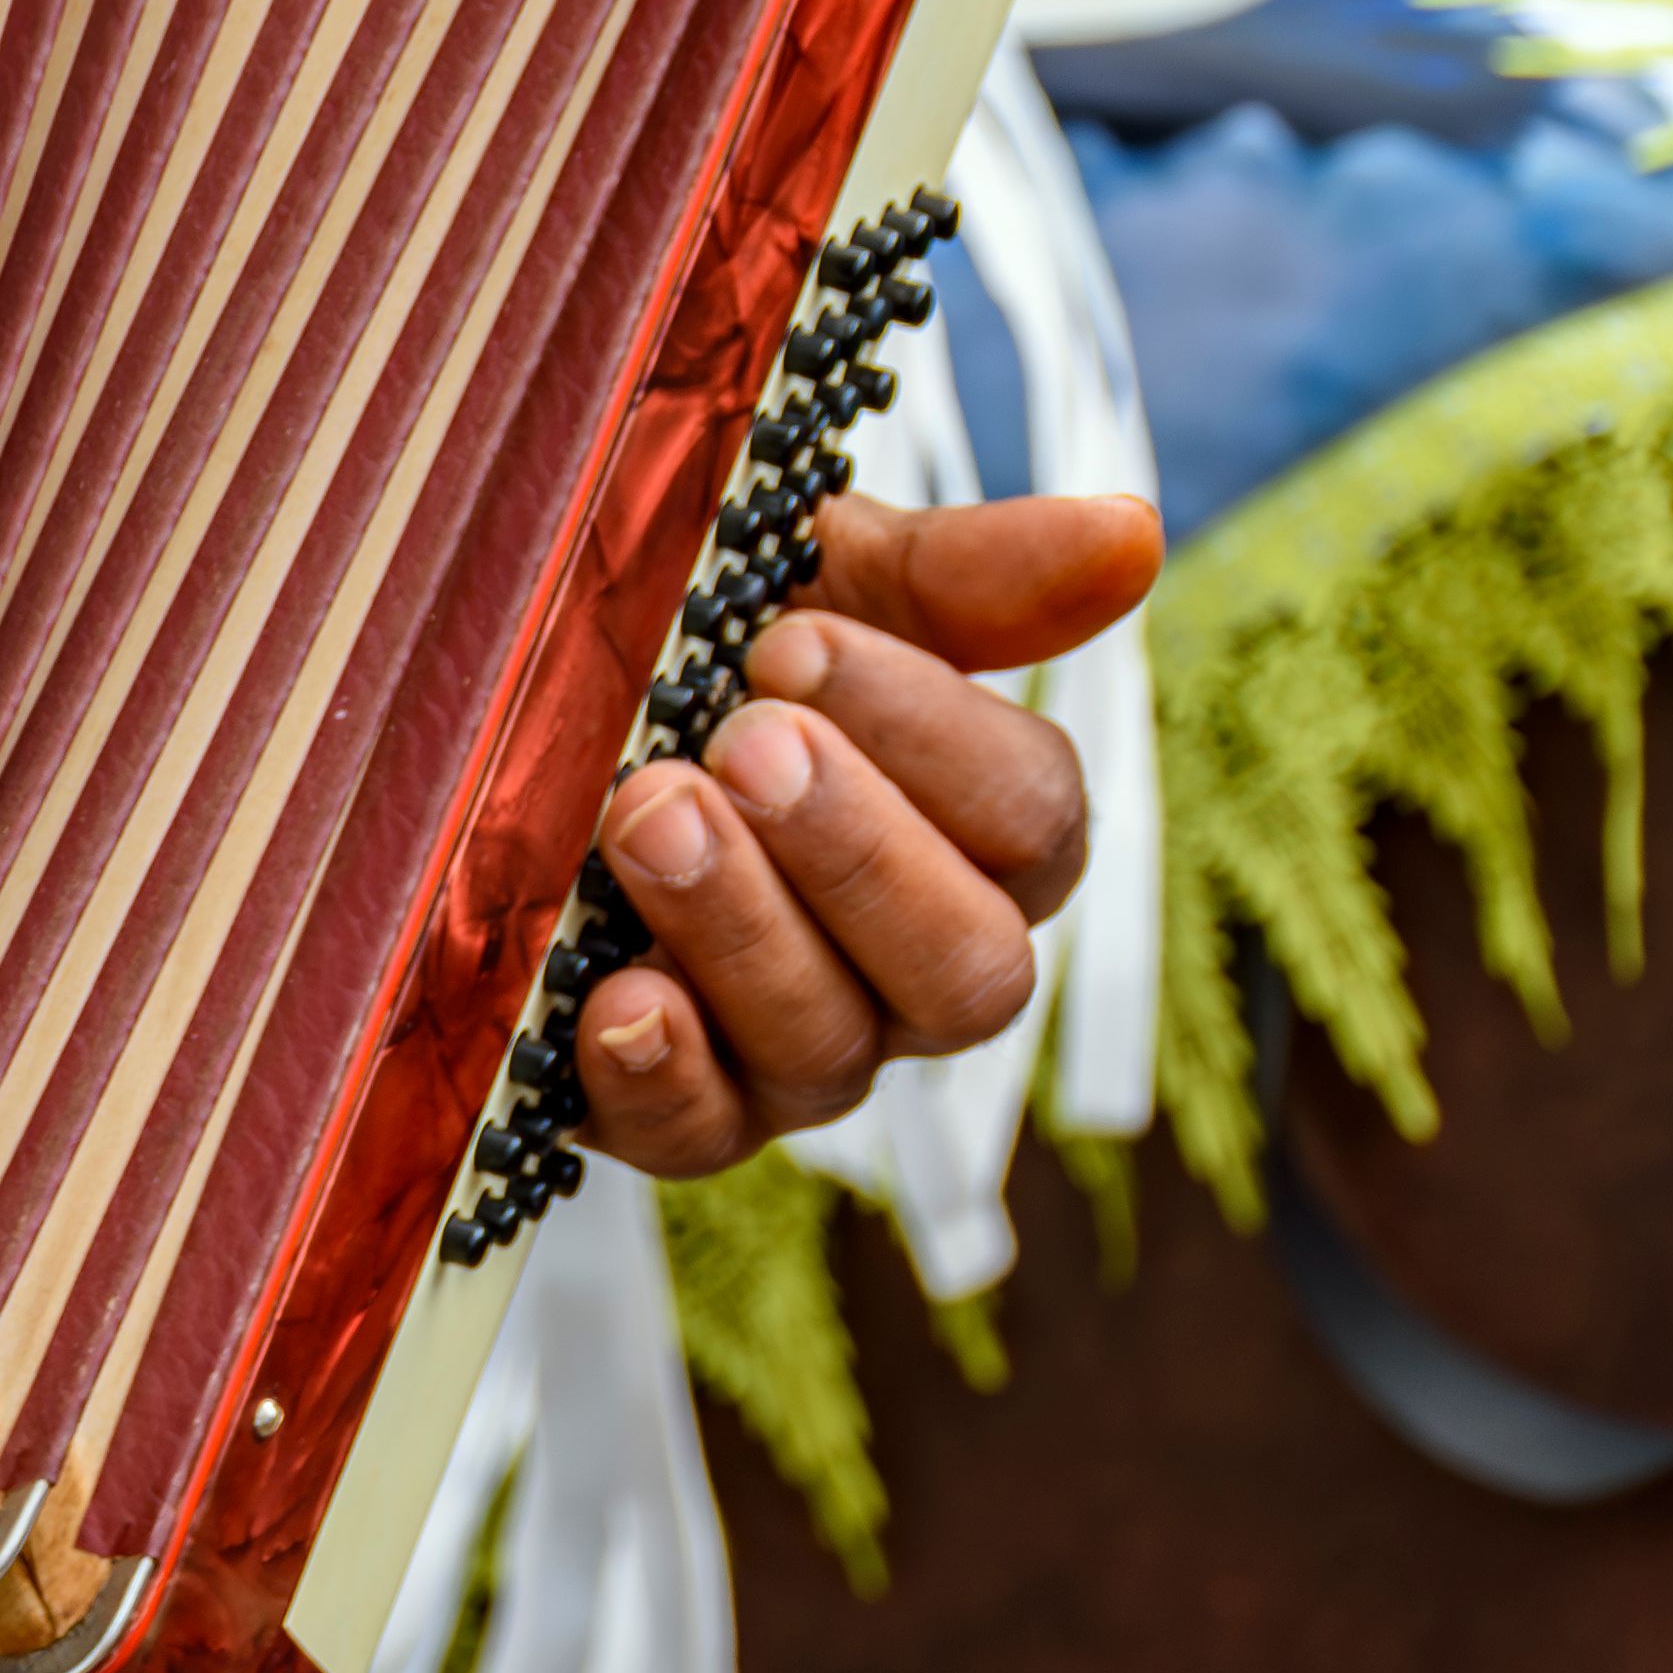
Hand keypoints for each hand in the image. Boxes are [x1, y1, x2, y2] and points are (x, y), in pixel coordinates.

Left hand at [573, 490, 1152, 1176]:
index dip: (928, 732)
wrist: (538, 712)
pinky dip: (660, 1072)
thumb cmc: (715, 652)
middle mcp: (914, 968)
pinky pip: (698, 1137)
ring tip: (644, 815)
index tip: (796, 639)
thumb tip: (1134, 535)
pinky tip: (611, 993)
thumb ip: (972, 575)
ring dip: (739, 928)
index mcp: (981, 839)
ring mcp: (805, 1053)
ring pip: (830, 1048)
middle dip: (853, 849)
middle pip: (966, 969)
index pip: (1033, 819)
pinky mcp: (683, 1110)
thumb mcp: (827, 582)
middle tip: (739, 740)